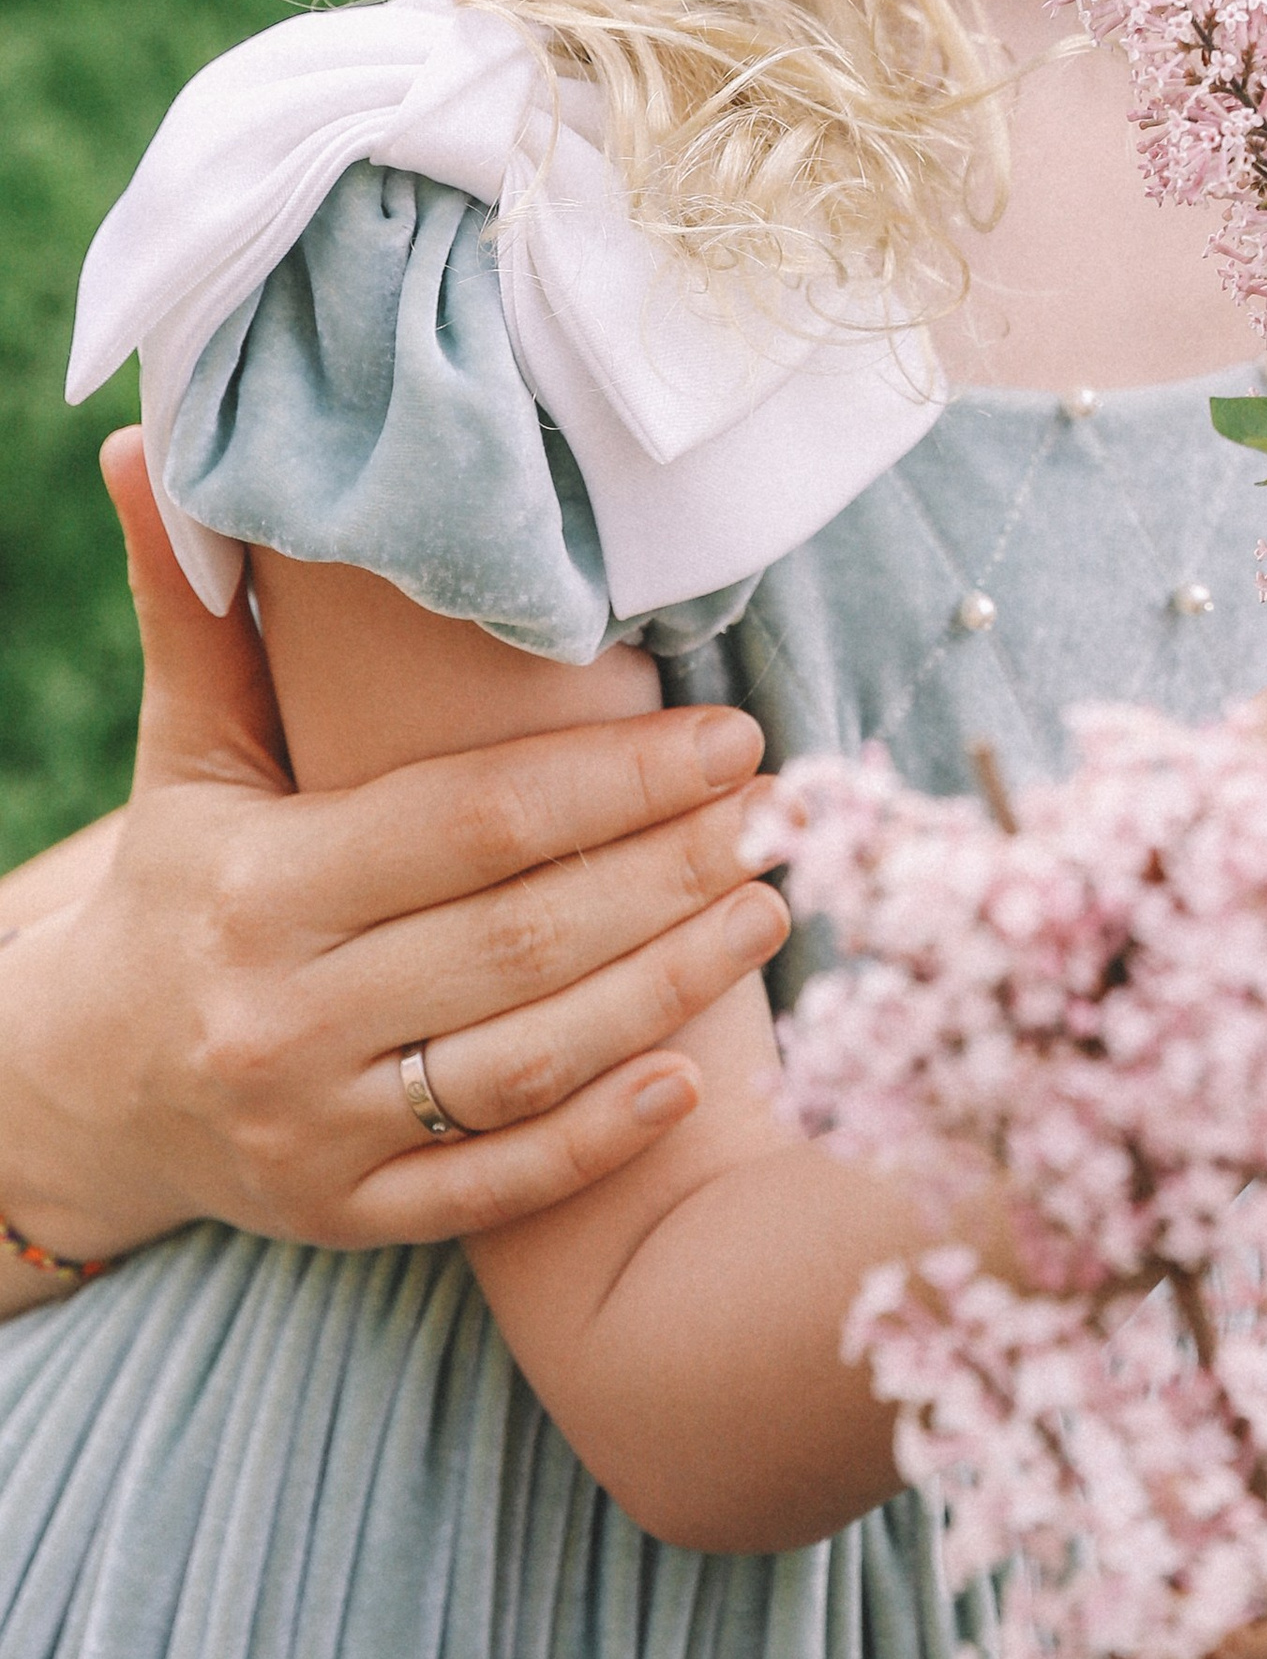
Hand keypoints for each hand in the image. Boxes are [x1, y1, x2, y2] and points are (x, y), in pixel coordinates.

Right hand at [0, 433, 789, 1285]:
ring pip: (528, 1061)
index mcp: (256, 887)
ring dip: (669, 986)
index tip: (734, 732)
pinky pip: (494, 1186)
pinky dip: (596, 1135)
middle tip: (793, 812)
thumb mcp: (187, 749)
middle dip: (672, 870)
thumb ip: (196, 606)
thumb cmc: (173, 883)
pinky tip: (693, 1076)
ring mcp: (319, 1132)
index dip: (614, 777)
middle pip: (522, 938)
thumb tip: (157, 439)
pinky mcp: (349, 1219)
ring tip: (776, 906)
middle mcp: (284, 1017)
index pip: (468, 822)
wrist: (81, 1089)